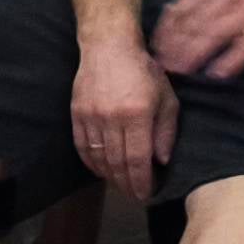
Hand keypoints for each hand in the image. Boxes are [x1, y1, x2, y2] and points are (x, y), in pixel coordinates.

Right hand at [71, 32, 180, 200]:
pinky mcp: (76, 113)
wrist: (108, 48)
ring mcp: (90, 116)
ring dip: (109, 176)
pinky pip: (82, 145)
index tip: (147, 195)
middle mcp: (111, 118)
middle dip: (126, 184)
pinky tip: (100, 169)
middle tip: (135, 195)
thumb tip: (160, 161)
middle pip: (116, 163)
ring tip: (120, 185)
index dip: (142, 181)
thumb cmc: (144, 72)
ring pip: (98, 157)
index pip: (137, 159)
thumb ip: (166, 132)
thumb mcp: (167, 99)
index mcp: (137, 115)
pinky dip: (91, 162)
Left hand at [151, 0, 243, 81]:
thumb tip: (177, 15)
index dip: (165, 32)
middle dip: (173, 48)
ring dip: (193, 56)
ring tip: (180, 72)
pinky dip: (228, 62)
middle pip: (192, 26)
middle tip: (160, 67)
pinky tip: (216, 74)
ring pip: (212, 37)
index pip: (181, 10)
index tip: (154, 48)